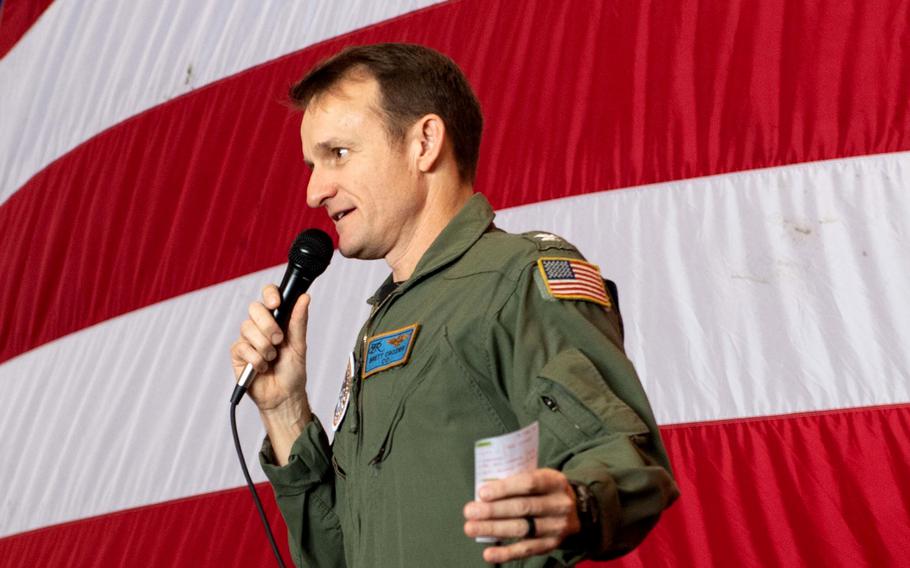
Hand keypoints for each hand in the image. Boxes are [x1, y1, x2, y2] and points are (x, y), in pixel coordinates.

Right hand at [230, 284, 309, 412]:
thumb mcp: (299, 345)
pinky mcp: (238, 353)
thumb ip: (299, 321)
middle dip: (268, 325)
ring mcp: (248, 338)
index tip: (276, 304)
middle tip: (279, 341)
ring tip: (272, 359)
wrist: (283, 396)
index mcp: (277, 319)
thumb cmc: (292, 371)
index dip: (270, 294)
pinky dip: (256, 360)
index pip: (269, 295)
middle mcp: (260, 325)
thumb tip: (305, 298)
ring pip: (247, 328)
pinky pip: (242, 347)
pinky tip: (262, 368)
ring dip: (264, 346)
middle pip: (255, 308)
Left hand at [463, 468, 580, 563]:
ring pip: (522, 529)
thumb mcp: (540, 477)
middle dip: (493, 510)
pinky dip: (506, 553)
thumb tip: (483, 492)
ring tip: (471, 528)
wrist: (578, 511)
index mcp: (555, 481)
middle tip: (469, 511)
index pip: (529, 483)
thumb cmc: (546, 491)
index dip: (504, 488)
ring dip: (493, 529)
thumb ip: (518, 482)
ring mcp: (557, 526)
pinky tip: (488, 554)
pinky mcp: (551, 544)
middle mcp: (559, 504)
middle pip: (523, 507)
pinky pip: (526, 550)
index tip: (482, 493)